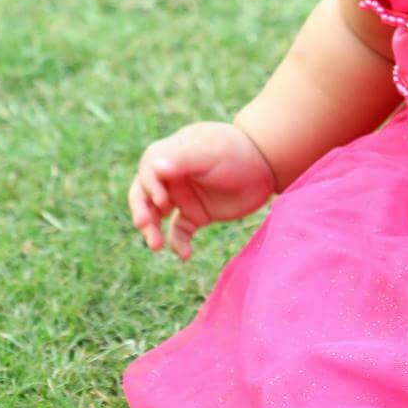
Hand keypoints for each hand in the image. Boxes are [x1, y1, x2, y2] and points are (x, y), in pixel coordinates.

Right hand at [127, 121, 277, 260]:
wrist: (266, 167)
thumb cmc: (237, 152)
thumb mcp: (211, 153)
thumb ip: (183, 160)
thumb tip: (155, 167)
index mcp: (171, 154)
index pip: (148, 170)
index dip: (149, 186)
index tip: (163, 201)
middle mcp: (172, 176)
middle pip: (144, 194)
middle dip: (141, 210)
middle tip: (144, 225)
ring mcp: (182, 196)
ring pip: (156, 215)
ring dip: (152, 230)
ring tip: (156, 246)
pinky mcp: (196, 215)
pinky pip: (179, 232)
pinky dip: (178, 243)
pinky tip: (184, 255)